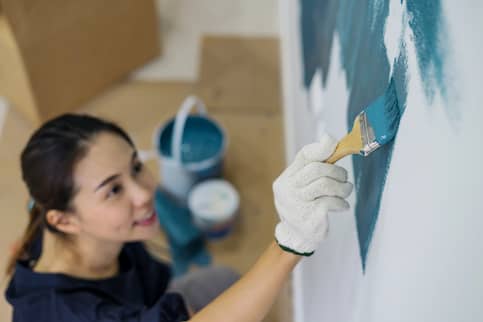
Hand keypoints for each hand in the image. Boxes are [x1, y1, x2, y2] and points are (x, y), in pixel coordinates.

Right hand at [273, 134, 352, 255]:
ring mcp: (297, 203)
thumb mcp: (302, 186)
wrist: (297, 237)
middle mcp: (288, 190)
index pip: (304, 156)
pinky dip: (341, 203)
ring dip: (342, 187)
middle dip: (336, 171)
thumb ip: (313, 167)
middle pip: (316, 169)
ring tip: (345, 191)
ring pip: (325, 184)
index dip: (321, 148)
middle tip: (344, 179)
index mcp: (285, 179)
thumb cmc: (303, 207)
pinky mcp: (309, 215)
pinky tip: (341, 206)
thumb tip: (328, 139)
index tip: (334, 143)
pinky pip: (331, 201)